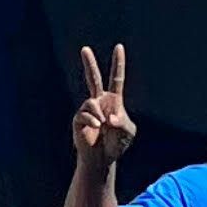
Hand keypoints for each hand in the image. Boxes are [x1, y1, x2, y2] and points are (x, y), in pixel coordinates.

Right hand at [74, 44, 134, 175]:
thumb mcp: (127, 132)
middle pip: (93, 78)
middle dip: (89, 63)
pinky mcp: (78, 119)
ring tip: (103, 126)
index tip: (119, 47)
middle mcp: (99, 101)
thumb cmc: (117, 144)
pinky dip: (92, 120)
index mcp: (114, 100)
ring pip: (91, 102)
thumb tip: (109, 117)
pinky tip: (97, 127)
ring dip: (99, 114)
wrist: (102, 159)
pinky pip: (84, 114)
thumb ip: (122, 122)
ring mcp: (88, 110)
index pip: (116, 78)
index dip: (118, 63)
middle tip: (84, 49)